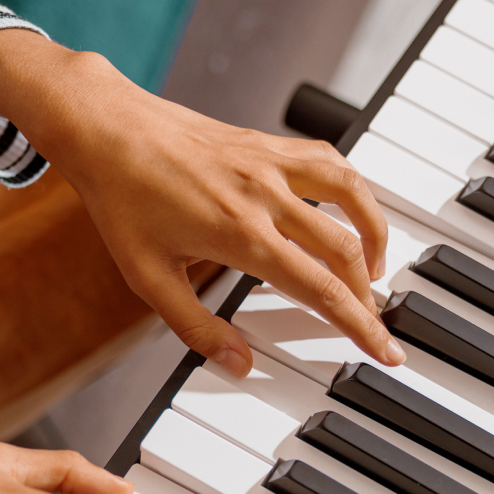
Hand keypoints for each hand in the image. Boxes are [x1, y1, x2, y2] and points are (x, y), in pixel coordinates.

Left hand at [0, 30, 406, 376]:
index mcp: (240, 234)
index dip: (359, 324)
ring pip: (351, 195)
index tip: (384, 350)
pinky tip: (348, 212)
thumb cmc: (122, 201)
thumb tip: (239, 364)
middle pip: (344, 250)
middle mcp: (266, 195)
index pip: (320, 289)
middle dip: (370, 295)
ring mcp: (270, 163)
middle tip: (378, 324)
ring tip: (373, 270)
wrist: (108, 129)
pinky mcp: (267, 144)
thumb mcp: (148, 278)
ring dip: (373, 235)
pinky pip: (329, 162)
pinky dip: (352, 190)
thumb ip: (196, 327)